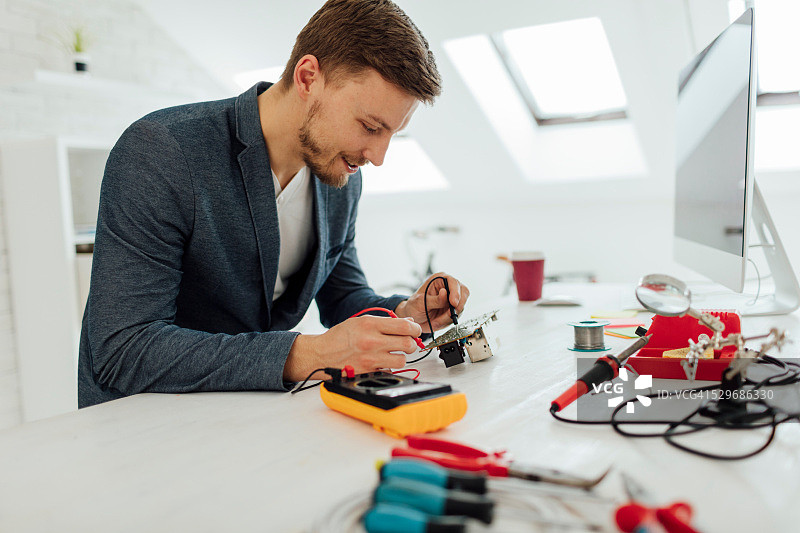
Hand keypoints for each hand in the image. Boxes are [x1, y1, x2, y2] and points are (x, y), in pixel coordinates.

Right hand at [284, 316, 421, 381]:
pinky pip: (389, 370)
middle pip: (408, 344)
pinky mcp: (369, 372)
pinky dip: (389, 367)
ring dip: (401, 357)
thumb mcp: (362, 321)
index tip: (415, 330)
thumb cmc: (341, 337)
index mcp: (370, 324)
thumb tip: (408, 322)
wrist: (321, 354)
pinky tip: (382, 361)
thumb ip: (386, 322)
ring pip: (402, 360)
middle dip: (411, 343)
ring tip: (393, 353)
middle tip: (406, 342)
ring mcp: (371, 359)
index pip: (405, 326)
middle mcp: (372, 341)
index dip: (415, 329)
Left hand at [395, 272, 469, 333]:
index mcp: (439, 279)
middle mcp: (448, 287)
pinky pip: (458, 315)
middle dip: (457, 306)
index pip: (453, 282)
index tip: (453, 303)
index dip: (455, 292)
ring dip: (451, 316)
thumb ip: (434, 299)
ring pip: (461, 306)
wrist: (414, 319)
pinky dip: (449, 321)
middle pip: (463, 293)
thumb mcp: (420, 303)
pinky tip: (438, 322)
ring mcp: (452, 298)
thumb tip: (444, 293)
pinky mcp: (454, 309)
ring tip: (437, 321)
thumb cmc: (413, 307)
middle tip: (449, 315)